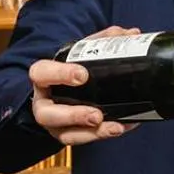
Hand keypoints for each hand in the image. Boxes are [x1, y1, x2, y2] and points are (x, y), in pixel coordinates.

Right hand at [28, 25, 142, 145]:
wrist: (62, 88)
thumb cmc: (70, 69)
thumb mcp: (82, 52)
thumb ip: (102, 41)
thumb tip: (131, 33)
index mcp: (44, 77)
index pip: (41, 73)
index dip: (60, 74)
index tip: (83, 75)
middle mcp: (45, 102)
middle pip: (48, 114)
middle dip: (74, 116)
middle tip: (97, 114)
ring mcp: (55, 123)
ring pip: (65, 135)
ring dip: (91, 133)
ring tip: (114, 127)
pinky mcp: (68, 135)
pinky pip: (83, 140)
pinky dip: (103, 135)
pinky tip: (122, 127)